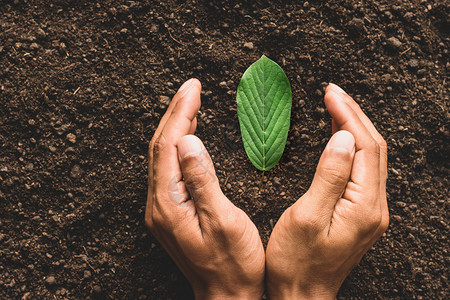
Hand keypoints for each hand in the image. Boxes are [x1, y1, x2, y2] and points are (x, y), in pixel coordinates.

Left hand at [145, 79, 264, 299]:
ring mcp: (162, 208)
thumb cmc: (233, 263)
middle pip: (160, 147)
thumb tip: (187, 140)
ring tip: (190, 103)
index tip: (194, 89)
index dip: (181, 113)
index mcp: (169, 203)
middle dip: (175, 113)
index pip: (169, 144)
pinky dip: (176, 145)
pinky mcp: (170, 211)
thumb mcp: (223, 221)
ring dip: (174, 126)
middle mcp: (159, 204)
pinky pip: (168, 168)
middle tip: (191, 88)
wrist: (225, 295)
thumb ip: (202, 180)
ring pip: (162, 156)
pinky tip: (186, 136)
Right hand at [266, 83, 388, 298]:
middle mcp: (374, 207)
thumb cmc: (297, 261)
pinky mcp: (360, 213)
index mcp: (364, 205)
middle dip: (354, 115)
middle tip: (333, 92)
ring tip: (336, 106)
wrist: (303, 294)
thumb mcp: (307, 216)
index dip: (348, 115)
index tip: (330, 94)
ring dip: (355, 128)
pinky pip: (363, 170)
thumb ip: (329, 175)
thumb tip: (343, 138)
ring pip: (370, 157)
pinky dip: (352, 146)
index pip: (365, 146)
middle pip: (373, 148)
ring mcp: (369, 210)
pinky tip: (340, 137)